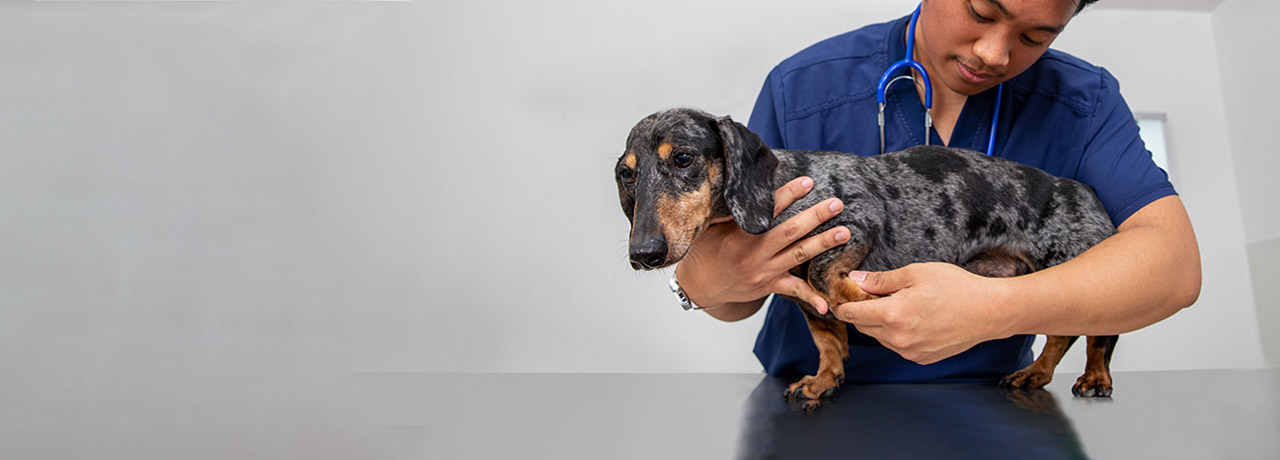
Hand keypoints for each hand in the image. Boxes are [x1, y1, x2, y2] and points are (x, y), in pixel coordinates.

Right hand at [675, 176, 850, 311]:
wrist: (700, 285)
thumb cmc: (708, 250)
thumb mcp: (712, 227)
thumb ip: (731, 211)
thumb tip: (746, 186)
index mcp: (739, 234)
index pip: (768, 210)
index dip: (789, 194)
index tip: (808, 182)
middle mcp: (753, 253)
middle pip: (790, 232)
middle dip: (815, 217)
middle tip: (836, 204)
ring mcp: (763, 271)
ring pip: (798, 255)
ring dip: (823, 243)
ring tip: (844, 232)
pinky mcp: (769, 285)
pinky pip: (793, 292)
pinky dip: (811, 297)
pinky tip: (828, 304)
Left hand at [832, 263, 1015, 364]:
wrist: (989, 311)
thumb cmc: (955, 287)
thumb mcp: (915, 273)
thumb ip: (881, 280)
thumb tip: (855, 280)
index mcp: (892, 315)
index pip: (851, 314)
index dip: (841, 304)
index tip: (838, 296)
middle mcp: (897, 338)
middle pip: (863, 326)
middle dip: (860, 312)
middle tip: (866, 295)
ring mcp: (910, 352)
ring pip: (880, 337)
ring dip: (879, 323)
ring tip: (895, 304)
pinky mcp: (922, 359)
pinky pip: (897, 346)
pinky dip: (896, 334)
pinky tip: (911, 319)